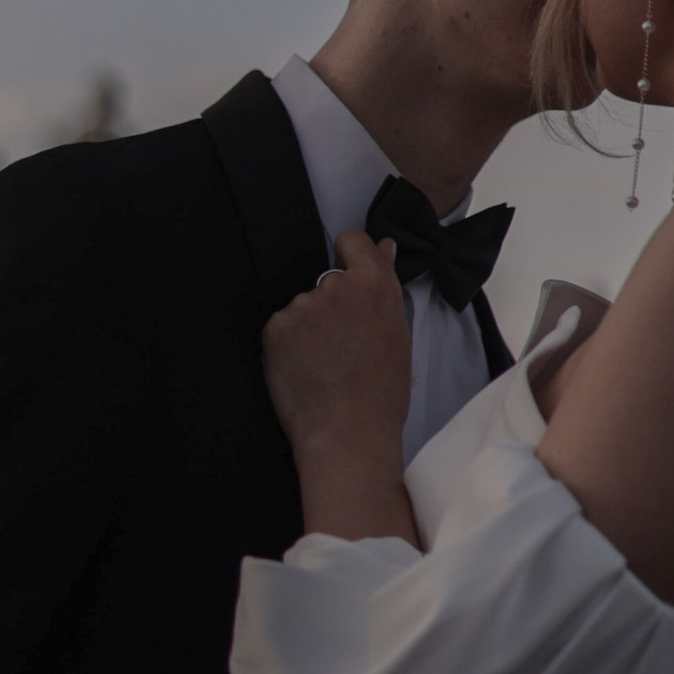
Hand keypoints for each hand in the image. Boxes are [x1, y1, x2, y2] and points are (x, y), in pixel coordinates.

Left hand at [263, 232, 413, 537]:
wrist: (348, 433)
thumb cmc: (382, 392)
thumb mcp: (397, 333)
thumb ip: (384, 284)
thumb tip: (383, 245)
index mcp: (374, 283)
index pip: (351, 240)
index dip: (350, 257)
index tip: (350, 279)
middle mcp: (336, 286)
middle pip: (327, 281)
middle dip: (331, 304)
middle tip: (343, 347)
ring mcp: (302, 305)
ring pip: (303, 306)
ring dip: (309, 326)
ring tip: (324, 366)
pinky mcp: (275, 327)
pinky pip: (282, 326)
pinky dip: (288, 345)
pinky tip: (304, 371)